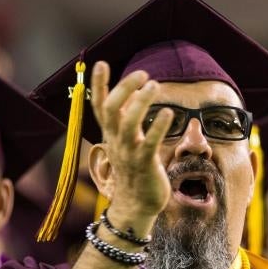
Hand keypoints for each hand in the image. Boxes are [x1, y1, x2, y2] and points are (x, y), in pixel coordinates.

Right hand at [89, 60, 173, 220]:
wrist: (136, 205)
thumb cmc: (135, 171)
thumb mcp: (126, 142)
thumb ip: (126, 120)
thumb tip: (129, 96)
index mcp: (111, 134)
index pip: (99, 106)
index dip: (98, 85)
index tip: (101, 63)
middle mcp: (116, 141)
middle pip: (111, 109)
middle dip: (124, 88)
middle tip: (142, 74)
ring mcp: (129, 153)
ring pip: (128, 123)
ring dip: (140, 102)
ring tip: (154, 85)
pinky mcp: (145, 164)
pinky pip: (149, 143)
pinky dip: (158, 127)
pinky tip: (169, 113)